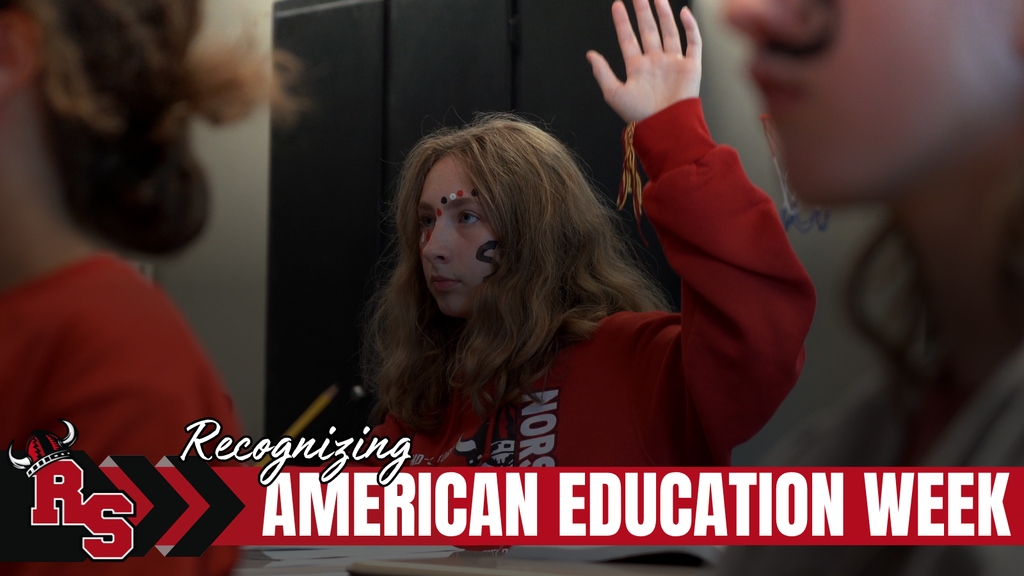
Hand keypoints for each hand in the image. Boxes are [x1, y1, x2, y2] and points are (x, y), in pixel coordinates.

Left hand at [587, 0, 702, 123]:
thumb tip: (590, 55)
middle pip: (649, 31)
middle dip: (643, 12)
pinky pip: (692, 42)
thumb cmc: (640, 116)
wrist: (665, 126)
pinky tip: (683, 12)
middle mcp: (655, 63)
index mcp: (637, 68)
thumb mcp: (614, 93)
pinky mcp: (691, 66)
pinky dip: (690, 27)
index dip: (622, 22)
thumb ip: (602, 72)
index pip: (628, 39)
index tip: (617, 5)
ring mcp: (673, 63)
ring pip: (669, 32)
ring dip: (664, 14)